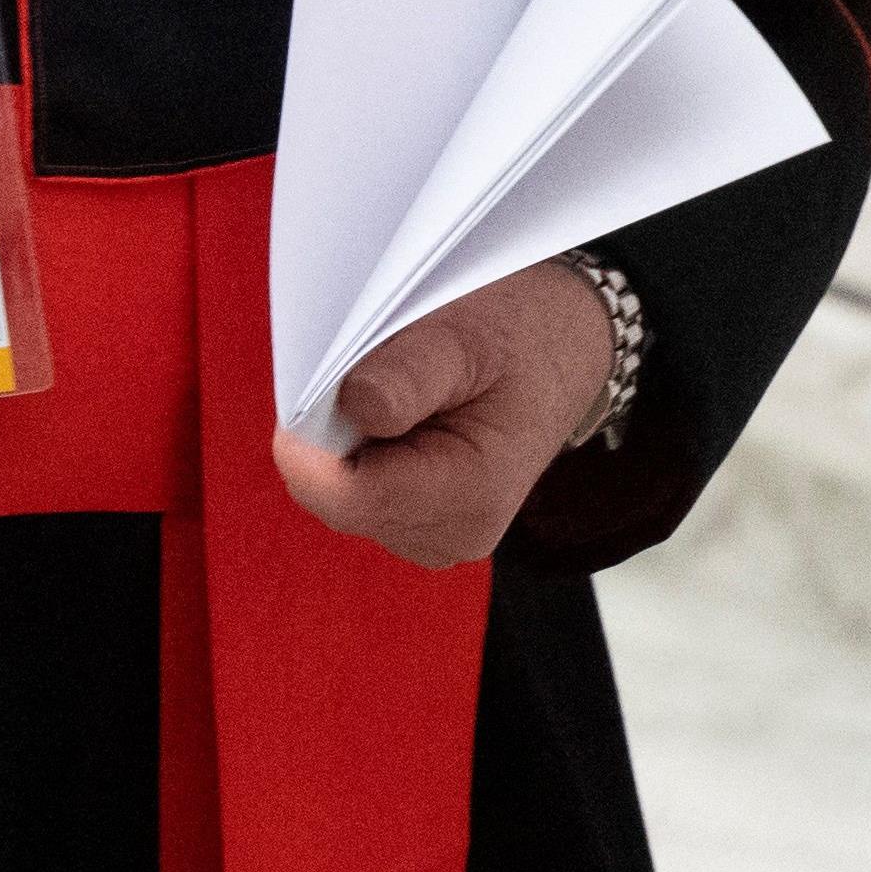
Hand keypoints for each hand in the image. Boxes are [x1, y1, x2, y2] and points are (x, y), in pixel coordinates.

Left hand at [274, 259, 619, 568]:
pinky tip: (394, 418)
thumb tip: (353, 407)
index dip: (310, 442)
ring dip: (343, 445)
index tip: (314, 382)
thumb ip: (408, 374)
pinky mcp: (421, 527)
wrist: (560, 350)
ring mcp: (437, 537)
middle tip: (364, 376)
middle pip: (337, 498)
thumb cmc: (517, 336)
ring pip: (340, 499)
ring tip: (393, 394)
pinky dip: (356, 454)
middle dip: (328, 439)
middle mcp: (455, 534)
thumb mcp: (464, 334)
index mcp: (473, 495)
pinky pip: (356, 496)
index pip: (350, 495)